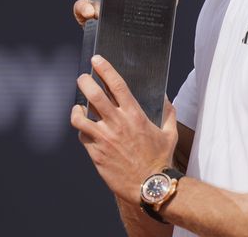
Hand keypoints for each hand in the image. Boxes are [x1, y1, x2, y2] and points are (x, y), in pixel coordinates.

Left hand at [70, 55, 178, 203]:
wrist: (149, 186)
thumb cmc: (161, 159)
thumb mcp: (170, 133)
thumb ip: (168, 113)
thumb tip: (166, 98)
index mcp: (135, 115)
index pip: (116, 85)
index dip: (104, 69)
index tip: (97, 60)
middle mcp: (117, 124)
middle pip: (93, 95)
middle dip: (85, 82)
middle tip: (83, 78)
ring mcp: (104, 139)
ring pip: (81, 117)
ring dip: (77, 109)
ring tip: (78, 107)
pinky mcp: (96, 153)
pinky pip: (82, 136)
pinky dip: (82, 129)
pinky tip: (85, 129)